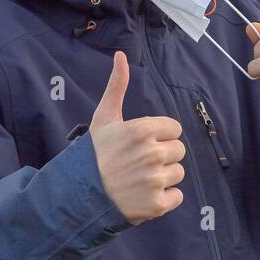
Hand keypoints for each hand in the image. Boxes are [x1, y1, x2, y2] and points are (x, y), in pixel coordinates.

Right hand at [89, 50, 184, 224]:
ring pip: (178, 173)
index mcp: (143, 130)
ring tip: (139, 179)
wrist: (80, 195)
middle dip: (163, 156)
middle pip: (179, 150)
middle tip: (139, 163)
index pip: (174, 129)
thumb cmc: (94, 154)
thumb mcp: (104, 118)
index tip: (141, 144)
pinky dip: (164, 198)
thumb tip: (120, 55)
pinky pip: (177, 196)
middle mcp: (152, 153)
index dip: (159, 136)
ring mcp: (156, 180)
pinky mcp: (158, 204)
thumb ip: (117, 86)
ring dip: (163, 177)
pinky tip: (143, 195)